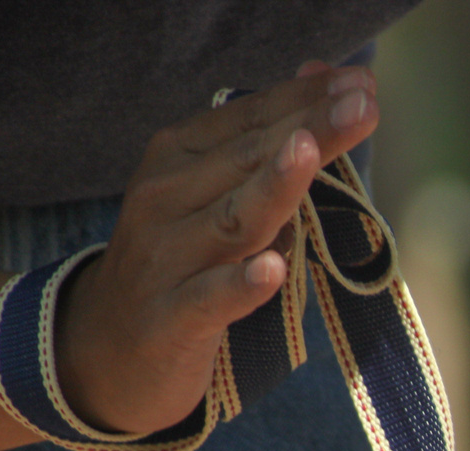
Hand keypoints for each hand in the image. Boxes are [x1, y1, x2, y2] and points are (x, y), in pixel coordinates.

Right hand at [54, 62, 378, 433]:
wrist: (105, 349)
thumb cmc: (181, 263)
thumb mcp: (215, 200)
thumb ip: (262, 151)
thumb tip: (318, 93)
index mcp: (178, 159)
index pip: (250, 119)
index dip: (306, 99)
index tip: (362, 82)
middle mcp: (166, 198)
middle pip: (249, 158)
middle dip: (310, 128)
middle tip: (364, 103)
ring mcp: (167, 259)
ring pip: (233, 219)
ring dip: (275, 184)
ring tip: (309, 150)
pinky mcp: (172, 320)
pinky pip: (210, 298)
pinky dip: (239, 284)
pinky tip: (270, 269)